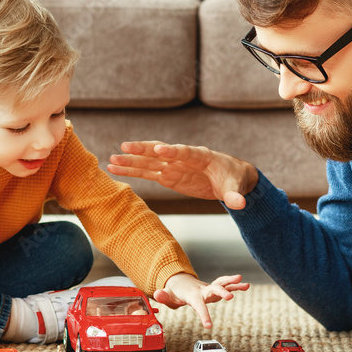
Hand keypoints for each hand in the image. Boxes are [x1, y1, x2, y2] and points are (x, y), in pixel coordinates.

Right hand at [108, 141, 258, 209]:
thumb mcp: (236, 188)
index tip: (159, 148)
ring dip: (131, 161)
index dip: (173, 150)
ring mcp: (174, 166)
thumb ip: (234, 195)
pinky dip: (132, 171)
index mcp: (201, 156)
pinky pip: (147, 172)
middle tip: (125, 147)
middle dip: (144, 149)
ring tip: (111, 160)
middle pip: (161, 152)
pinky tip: (115, 168)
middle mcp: (184, 158)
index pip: (185, 152)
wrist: (231, 179)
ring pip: (149, 161)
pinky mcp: (169, 176)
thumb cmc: (234, 179)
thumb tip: (239, 205)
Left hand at [153, 273, 249, 328]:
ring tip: (246, 284)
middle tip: (230, 297)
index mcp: (192, 295)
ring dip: (233, 284)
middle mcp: (202, 290)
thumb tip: (157, 293)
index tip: (209, 326)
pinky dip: (235, 284)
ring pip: (222, 284)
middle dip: (221, 292)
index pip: (198, 306)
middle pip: (213, 289)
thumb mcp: (167, 296)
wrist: (180, 282)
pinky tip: (245, 285)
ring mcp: (209, 288)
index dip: (203, 315)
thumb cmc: (174, 292)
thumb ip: (163, 296)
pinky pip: (225, 285)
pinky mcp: (214, 288)